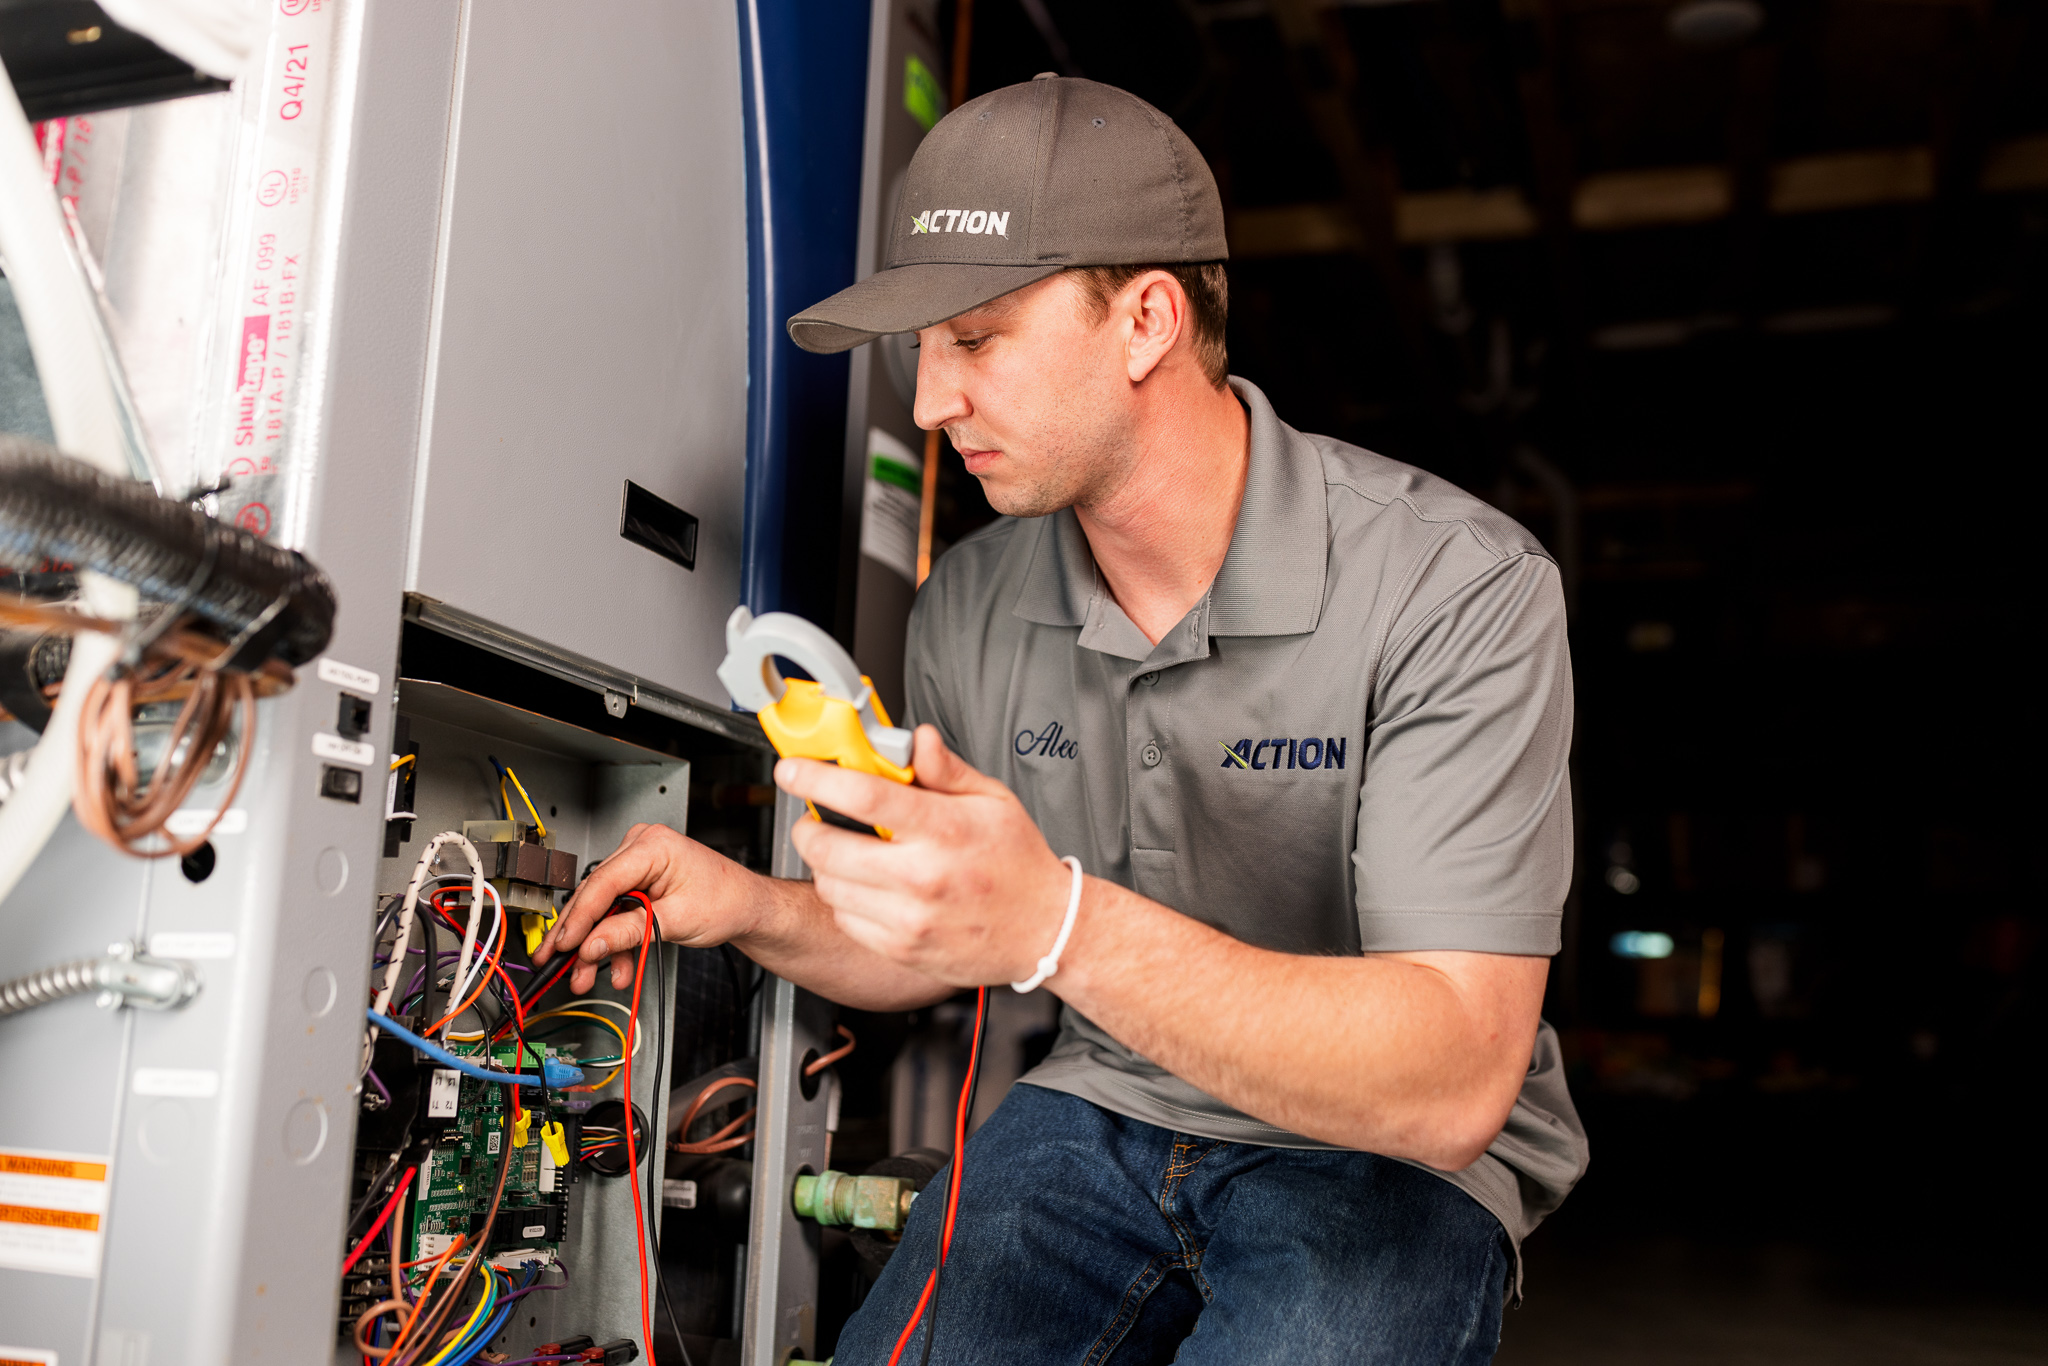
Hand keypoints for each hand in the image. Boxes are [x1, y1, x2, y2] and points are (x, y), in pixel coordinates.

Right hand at [533, 823, 761, 992]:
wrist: (748, 906)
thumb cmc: (728, 900)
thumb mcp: (676, 920)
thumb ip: (630, 931)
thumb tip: (591, 944)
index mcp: (652, 845)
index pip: (602, 883)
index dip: (579, 918)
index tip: (563, 944)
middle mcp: (641, 849)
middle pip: (596, 896)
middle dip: (579, 937)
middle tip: (558, 963)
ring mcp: (639, 865)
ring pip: (603, 909)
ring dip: (597, 946)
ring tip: (587, 975)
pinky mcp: (640, 883)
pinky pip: (617, 912)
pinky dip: (615, 941)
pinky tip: (617, 967)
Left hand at [778, 725, 1073, 985]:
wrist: (1045, 931)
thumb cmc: (1019, 864)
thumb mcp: (994, 801)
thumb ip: (946, 771)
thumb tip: (916, 741)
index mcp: (946, 830)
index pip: (864, 797)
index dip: (817, 779)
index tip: (793, 770)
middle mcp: (923, 877)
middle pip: (830, 848)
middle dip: (808, 827)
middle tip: (815, 818)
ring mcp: (910, 918)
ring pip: (830, 886)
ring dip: (825, 864)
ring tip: (849, 852)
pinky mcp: (902, 948)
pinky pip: (845, 919)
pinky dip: (844, 899)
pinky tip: (868, 887)